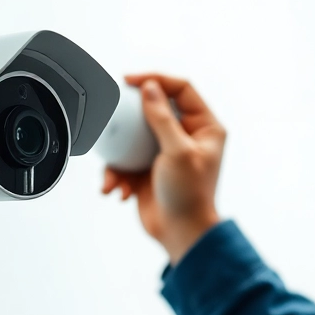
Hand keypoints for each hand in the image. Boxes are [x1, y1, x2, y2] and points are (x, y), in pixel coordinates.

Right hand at [102, 74, 225, 265]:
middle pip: (153, 109)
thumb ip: (162, 118)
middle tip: (109, 108)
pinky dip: (117, 175)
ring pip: (133, 137)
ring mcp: (164, 153)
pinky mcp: (146, 170)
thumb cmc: (189, 196)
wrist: (182, 234)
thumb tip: (149, 87)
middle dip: (128, 114)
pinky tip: (116, 190)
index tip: (130, 80)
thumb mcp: (177, 152)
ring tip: (113, 175)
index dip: (156, 79)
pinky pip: (124, 162)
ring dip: (118, 156)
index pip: (181, 89)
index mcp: (205, 127)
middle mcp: (186, 136)